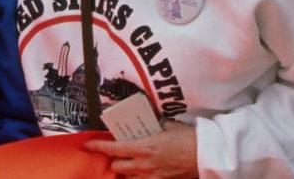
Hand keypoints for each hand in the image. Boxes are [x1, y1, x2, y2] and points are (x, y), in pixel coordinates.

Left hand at [82, 121, 197, 178]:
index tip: (86, 146)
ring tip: (128, 163)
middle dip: (114, 160)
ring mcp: (152, 176)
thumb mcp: (167, 126)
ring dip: (126, 170)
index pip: (112, 149)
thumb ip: (153, 125)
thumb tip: (146, 120)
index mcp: (142, 148)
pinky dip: (139, 177)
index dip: (96, 147)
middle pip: (117, 166)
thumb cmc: (188, 138)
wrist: (207, 156)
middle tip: (117, 153)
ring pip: (128, 177)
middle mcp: (144, 164)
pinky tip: (142, 172)